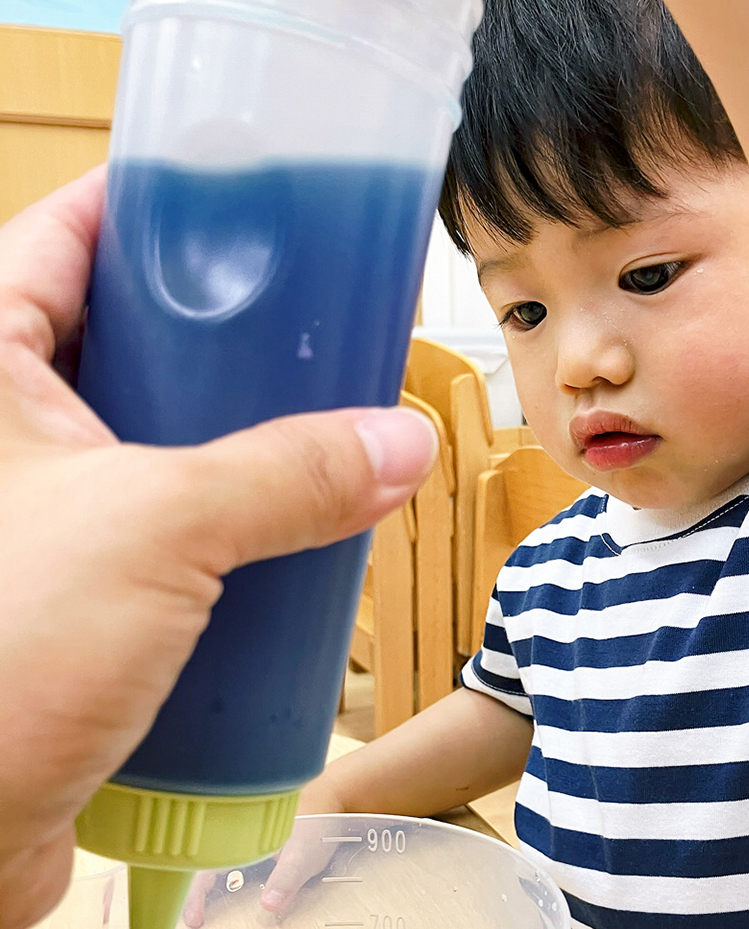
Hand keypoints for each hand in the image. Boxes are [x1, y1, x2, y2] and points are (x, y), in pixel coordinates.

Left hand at [0, 169, 436, 928]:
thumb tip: (401, 442)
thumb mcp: (157, 531)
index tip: (251, 209)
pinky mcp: (77, 592)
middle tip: (316, 333)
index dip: (160, 213)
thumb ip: (286, 475)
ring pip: (157, 445)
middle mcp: (6, 437)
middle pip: (127, 343)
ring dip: (238, 445)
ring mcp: (41, 517)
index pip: (67, 238)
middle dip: (224, 341)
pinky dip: (230, 529)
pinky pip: (168, 531)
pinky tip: (294, 537)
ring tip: (327, 433)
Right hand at [183, 767, 349, 926]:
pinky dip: (227, 876)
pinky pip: (234, 858)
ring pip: (218, 860)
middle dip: (196, 893)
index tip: (193, 921)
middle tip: (193, 919)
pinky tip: (233, 889)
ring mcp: (246, 834)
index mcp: (239, 835)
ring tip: (206, 908)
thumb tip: (267, 906)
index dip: (194, 896)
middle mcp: (237, 833)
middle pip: (205, 865)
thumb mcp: (303, 853)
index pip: (205, 868)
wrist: (334, 795)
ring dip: (210, 885)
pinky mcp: (257, 837)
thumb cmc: (318, 822)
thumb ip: (286, 878)